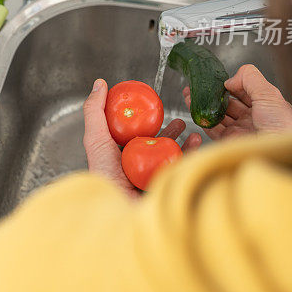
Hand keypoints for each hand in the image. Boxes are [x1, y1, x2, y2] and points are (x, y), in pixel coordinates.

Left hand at [83, 79, 201, 197]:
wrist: (118, 208)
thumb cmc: (104, 174)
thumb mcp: (95, 137)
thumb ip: (95, 110)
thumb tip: (99, 83)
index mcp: (118, 156)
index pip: (132, 134)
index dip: (141, 119)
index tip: (151, 105)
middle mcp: (135, 167)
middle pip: (154, 144)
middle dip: (167, 130)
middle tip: (176, 118)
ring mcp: (150, 177)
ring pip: (169, 154)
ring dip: (181, 140)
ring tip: (188, 127)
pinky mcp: (165, 186)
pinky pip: (181, 166)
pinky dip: (191, 152)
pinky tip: (196, 141)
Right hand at [183, 64, 291, 139]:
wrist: (277, 156)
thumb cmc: (281, 128)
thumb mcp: (270, 94)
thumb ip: (250, 78)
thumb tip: (230, 79)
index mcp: (266, 108)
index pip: (246, 92)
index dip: (233, 84)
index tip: (221, 79)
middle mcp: (253, 120)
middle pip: (229, 103)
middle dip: (214, 94)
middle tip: (201, 85)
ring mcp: (240, 131)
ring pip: (218, 114)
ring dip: (204, 104)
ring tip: (190, 94)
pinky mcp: (229, 141)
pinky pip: (212, 128)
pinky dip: (202, 118)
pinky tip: (194, 108)